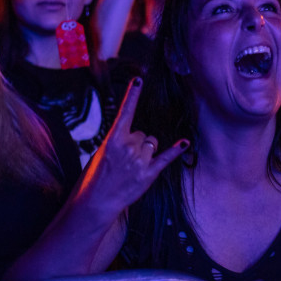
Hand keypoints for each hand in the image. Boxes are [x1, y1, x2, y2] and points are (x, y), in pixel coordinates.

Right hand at [79, 78, 188, 215]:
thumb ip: (119, 142)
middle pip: (143, 133)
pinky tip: (184, 143)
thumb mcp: (102, 153)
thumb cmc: (95, 177)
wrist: (96, 201)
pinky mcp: (148, 174)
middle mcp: (128, 147)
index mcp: (113, 139)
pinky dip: (176, 151)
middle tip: (124, 159)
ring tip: (133, 167)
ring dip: (147, 151)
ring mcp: (140, 161)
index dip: (133, 95)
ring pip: (152, 144)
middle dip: (137, 142)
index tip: (139, 79)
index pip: (125, 112)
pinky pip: (166, 158)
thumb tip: (137, 139)